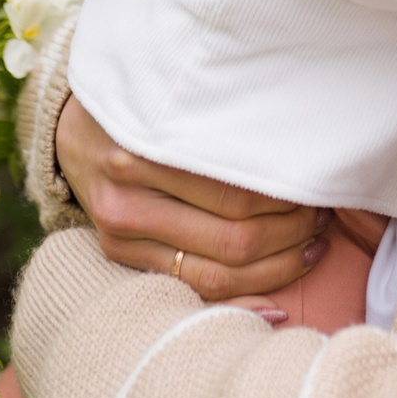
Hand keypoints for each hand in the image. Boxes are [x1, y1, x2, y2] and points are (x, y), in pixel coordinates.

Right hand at [55, 95, 328, 306]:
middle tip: (322, 216)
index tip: (320, 189)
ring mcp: (120, 233)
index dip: (290, 199)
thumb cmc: (144, 106)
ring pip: (218, 273)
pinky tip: (280, 289)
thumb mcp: (177, 101)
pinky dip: (244, 296)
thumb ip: (225, 128)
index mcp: (146, 149)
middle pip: (233, 236)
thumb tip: (299, 158)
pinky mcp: (118, 256)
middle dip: (292, 232)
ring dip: (278, 264)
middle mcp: (128, 197)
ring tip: (311, 244)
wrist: (74, 127)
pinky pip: (193, 291)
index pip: (238, 193)